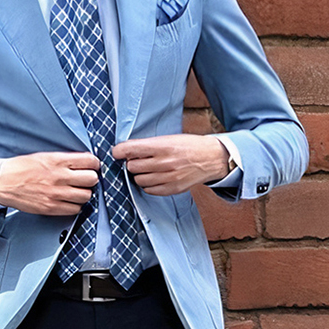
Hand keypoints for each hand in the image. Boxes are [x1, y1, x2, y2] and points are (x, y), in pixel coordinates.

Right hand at [0, 152, 99, 214]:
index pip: (90, 162)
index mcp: (58, 161)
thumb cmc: (21, 168)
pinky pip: (75, 209)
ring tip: (76, 192)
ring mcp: (56, 193)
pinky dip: (75, 206)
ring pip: (86, 196)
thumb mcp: (44, 156)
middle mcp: (60, 177)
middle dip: (90, 179)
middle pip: (92, 179)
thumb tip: (83, 163)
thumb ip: (64, 160)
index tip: (92, 167)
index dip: (94, 165)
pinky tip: (68, 201)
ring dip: (83, 194)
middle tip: (85, 180)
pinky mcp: (51, 207)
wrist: (2, 182)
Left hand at [112, 135, 229, 194]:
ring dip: (140, 174)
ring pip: (138, 179)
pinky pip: (148, 190)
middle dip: (132, 162)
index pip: (131, 150)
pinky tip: (155, 177)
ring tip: (149, 168)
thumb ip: (147, 145)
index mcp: (163, 146)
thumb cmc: (188, 146)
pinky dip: (148, 184)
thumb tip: (124, 151)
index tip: (117, 152)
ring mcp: (168, 178)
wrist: (211, 158)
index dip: (119, 151)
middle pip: (132, 166)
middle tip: (140, 159)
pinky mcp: (172, 189)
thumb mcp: (168, 138)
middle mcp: (165, 162)